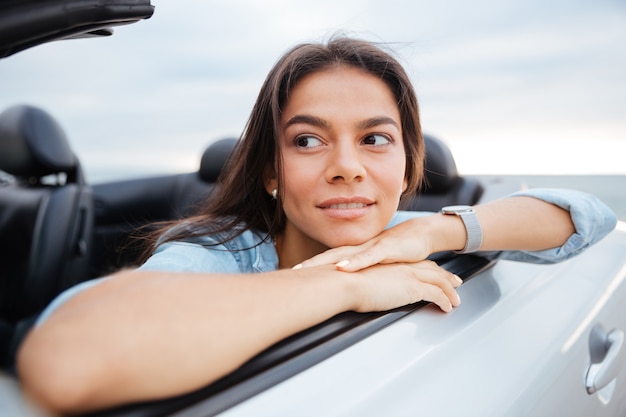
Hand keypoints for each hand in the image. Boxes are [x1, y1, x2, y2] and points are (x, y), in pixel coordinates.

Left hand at [295, 217, 432, 271]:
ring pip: (345, 255)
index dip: (311, 266)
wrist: (421, 235)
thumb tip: (346, 287)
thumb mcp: (377, 265)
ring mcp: (372, 247)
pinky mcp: (386, 249)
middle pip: (330, 256)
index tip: (292, 275)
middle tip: (292, 272)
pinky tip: (343, 268)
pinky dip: (355, 262)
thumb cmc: (398, 251)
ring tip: (309, 269)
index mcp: (355, 252)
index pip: (328, 259)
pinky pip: (368, 257)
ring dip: (326, 262)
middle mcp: (359, 248)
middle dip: (310, 264)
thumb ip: (362, 273)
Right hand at [347, 260, 461, 312]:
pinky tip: (448, 307)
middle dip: (445, 277)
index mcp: (391, 264)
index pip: (416, 265)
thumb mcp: (357, 281)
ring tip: (456, 300)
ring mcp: (409, 276)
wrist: (344, 281)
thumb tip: (363, 293)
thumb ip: (366, 285)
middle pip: (431, 270)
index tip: (435, 272)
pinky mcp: (413, 288)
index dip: (428, 269)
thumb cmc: (343, 283)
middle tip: (456, 282)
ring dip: (449, 291)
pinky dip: (444, 300)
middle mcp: (403, 268)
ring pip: (438, 282)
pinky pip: (436, 294)